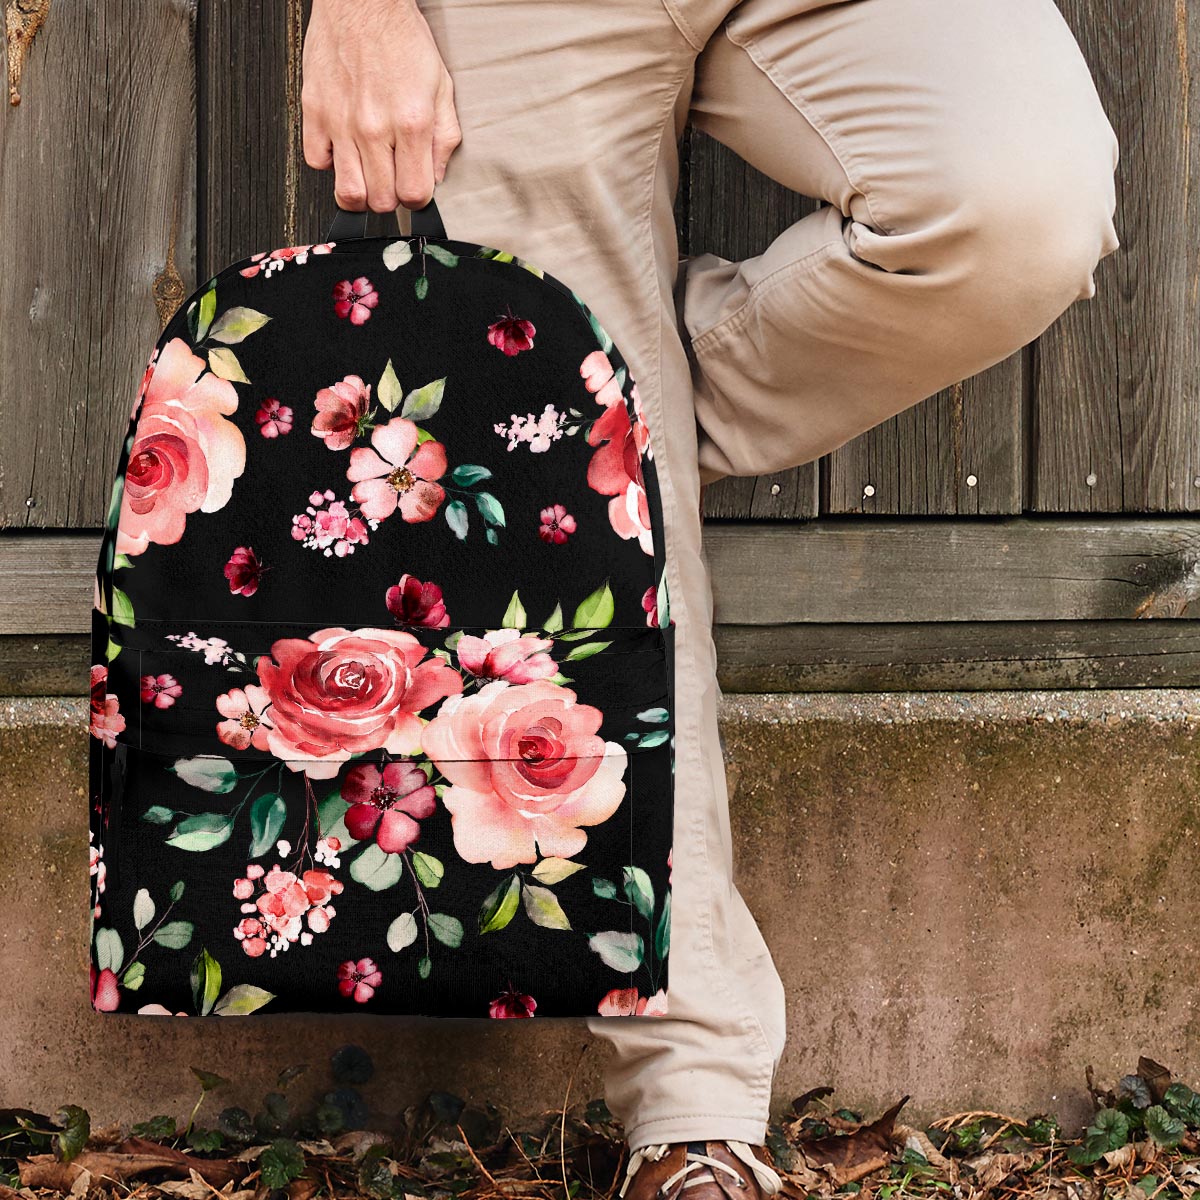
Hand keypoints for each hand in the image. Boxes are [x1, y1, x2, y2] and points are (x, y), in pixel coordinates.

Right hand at [301, 0, 461, 211]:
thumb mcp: (441, 87)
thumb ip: (444, 137)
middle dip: (390, 197)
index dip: (417, 199)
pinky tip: (343, 149)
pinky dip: (330, 163)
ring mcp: (341, 122)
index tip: (414, 188)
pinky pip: (316, 162)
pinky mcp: (314, 111)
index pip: (414, 194)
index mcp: (411, 123)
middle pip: (381, 201)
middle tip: (391, 178)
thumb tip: (437, 176)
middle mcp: (374, 127)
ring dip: (361, 191)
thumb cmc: (401, 39)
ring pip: (348, 192)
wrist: (362, 1)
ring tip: (368, 175)